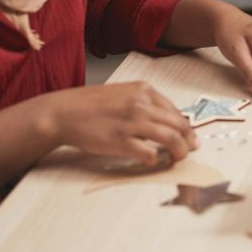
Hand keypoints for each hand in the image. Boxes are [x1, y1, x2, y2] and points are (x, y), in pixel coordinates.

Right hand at [41, 82, 197, 165]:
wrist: (63, 112)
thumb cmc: (89, 105)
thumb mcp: (122, 93)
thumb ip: (143, 103)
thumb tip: (164, 121)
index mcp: (143, 90)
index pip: (176, 111)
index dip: (186, 127)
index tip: (189, 138)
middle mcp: (142, 103)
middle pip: (179, 124)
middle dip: (188, 141)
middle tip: (188, 151)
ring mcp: (132, 122)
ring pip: (171, 138)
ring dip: (179, 152)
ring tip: (177, 159)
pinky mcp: (121, 141)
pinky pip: (150, 153)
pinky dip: (156, 159)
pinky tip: (152, 161)